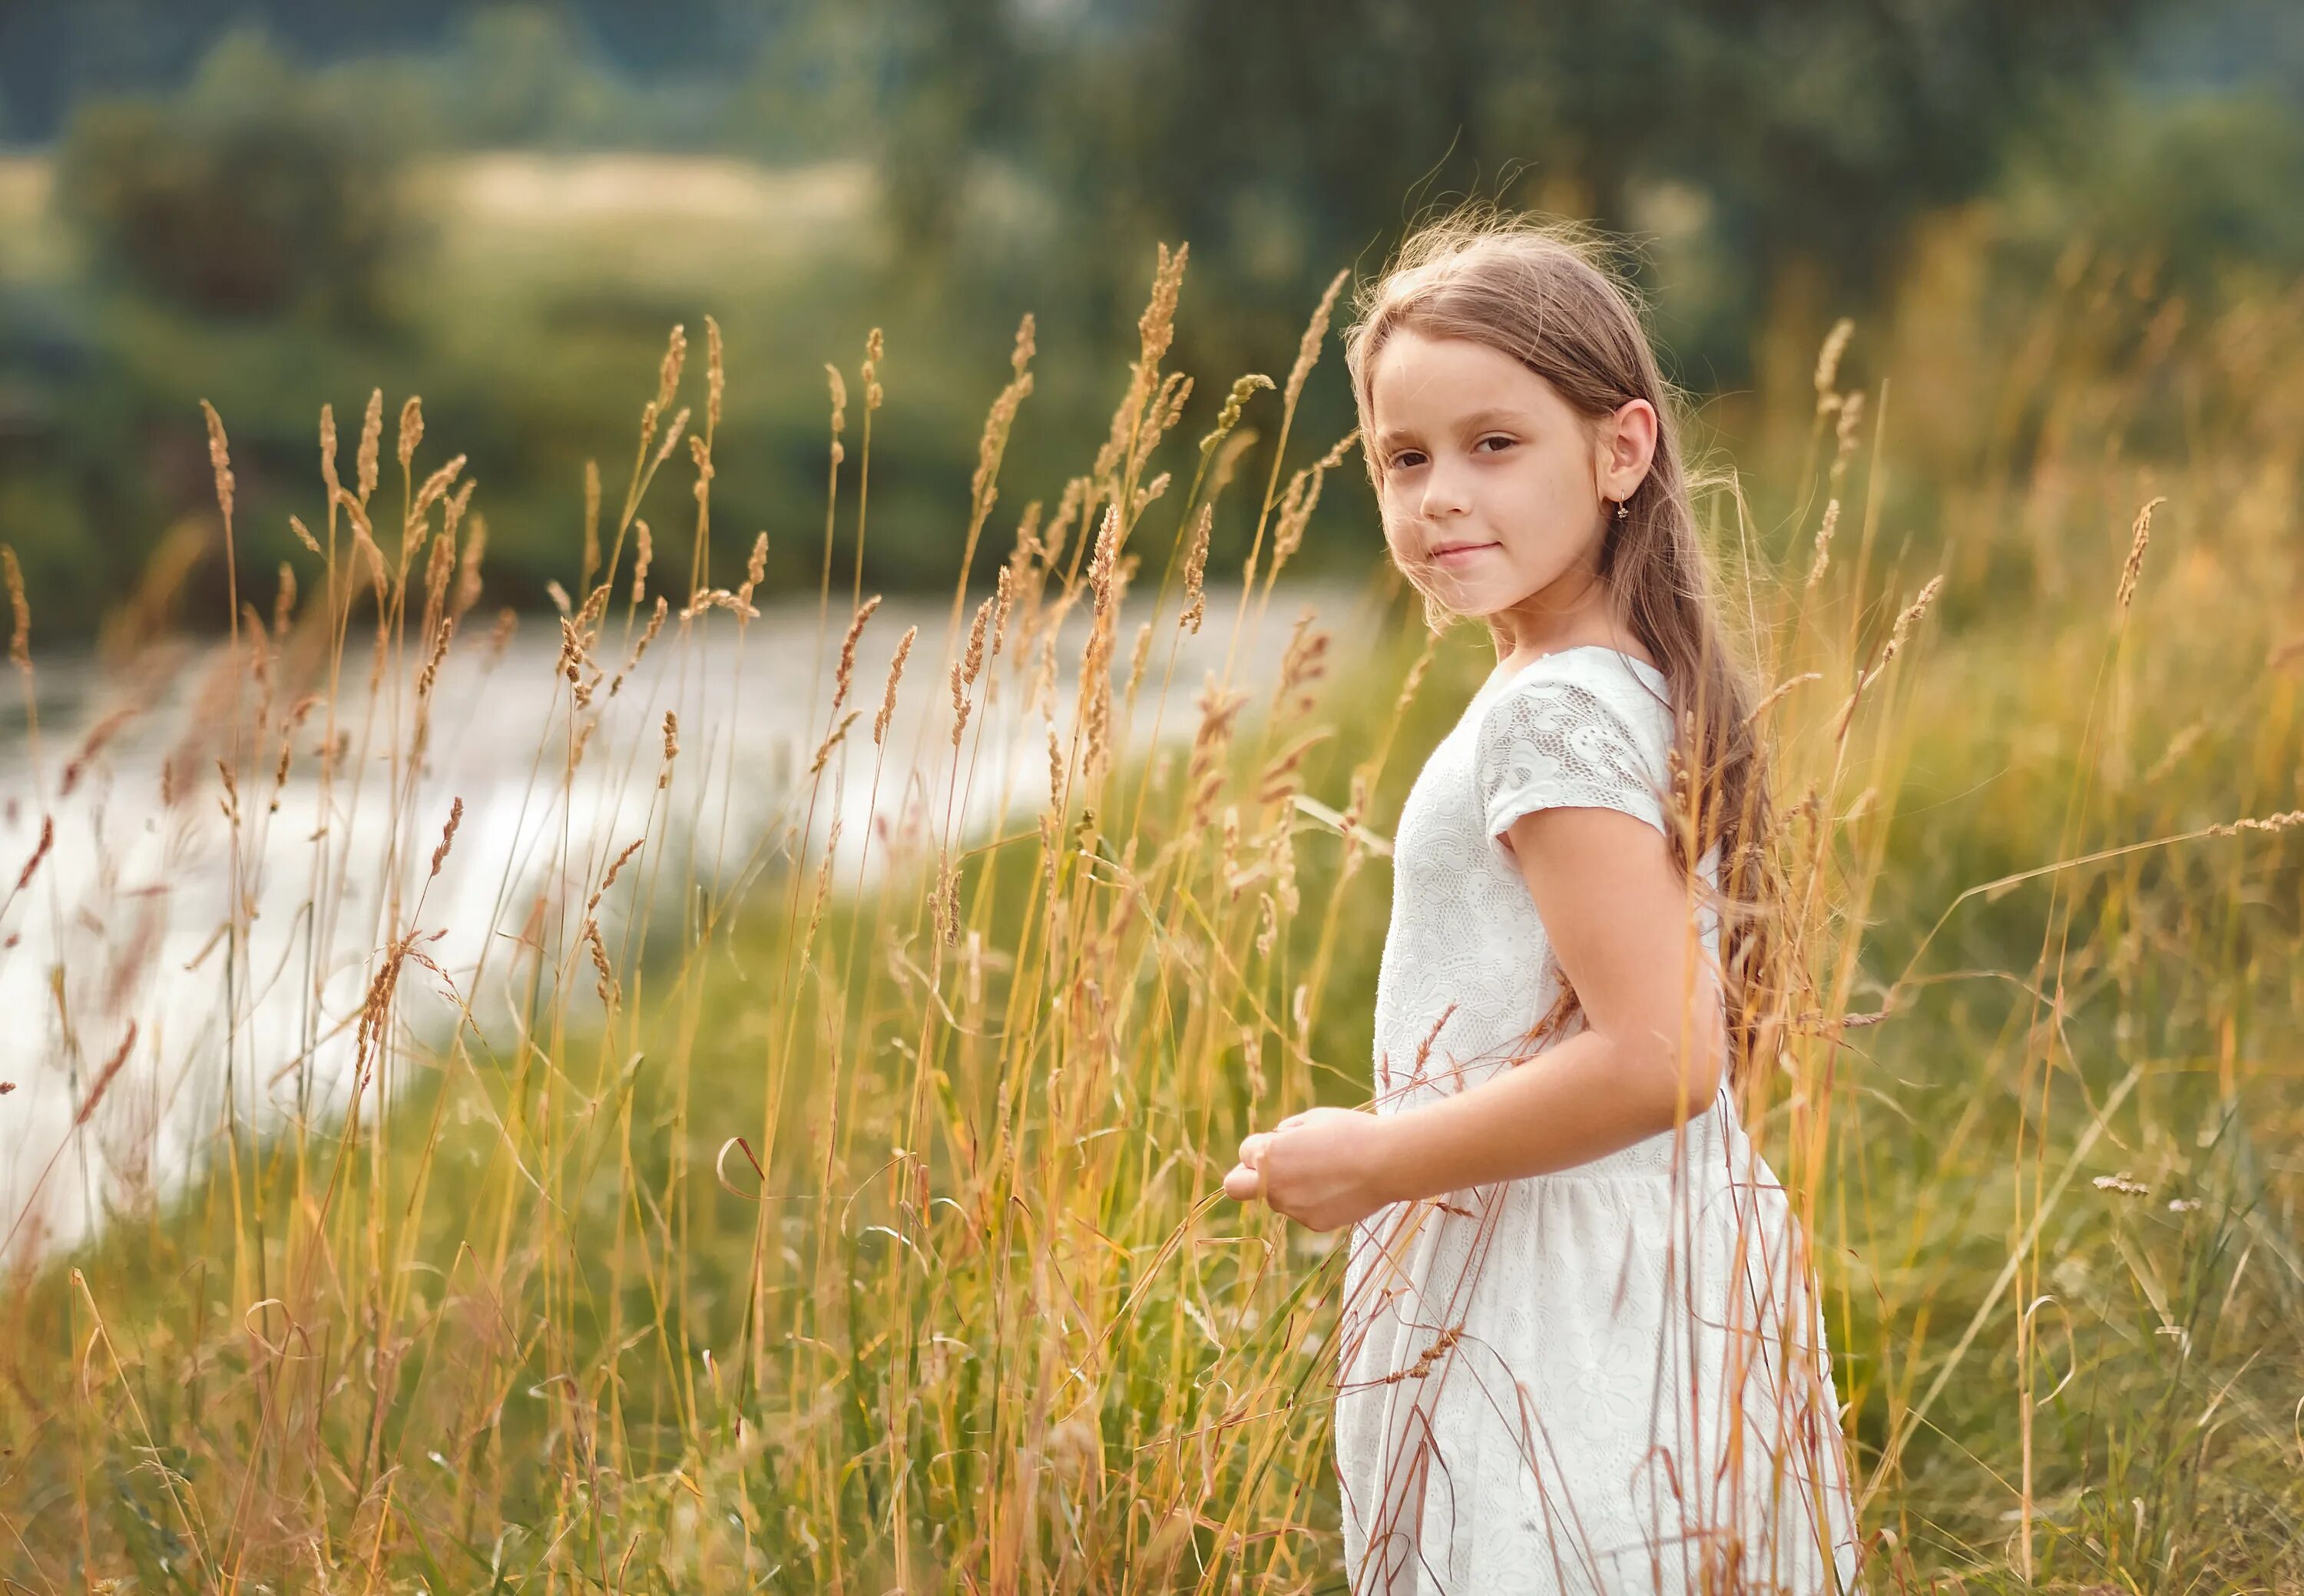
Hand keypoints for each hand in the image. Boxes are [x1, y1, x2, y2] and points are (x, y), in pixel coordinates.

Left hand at [1221, 1107, 1393, 1231]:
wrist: (1387, 1162)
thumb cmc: (1351, 1132)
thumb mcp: (1313, 1118)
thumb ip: (1285, 1132)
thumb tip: (1275, 1141)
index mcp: (1269, 1155)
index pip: (1245, 1152)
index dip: (1262, 1146)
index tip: (1281, 1143)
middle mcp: (1274, 1185)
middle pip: (1236, 1187)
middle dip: (1244, 1178)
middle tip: (1267, 1170)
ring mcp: (1293, 1208)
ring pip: (1277, 1198)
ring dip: (1288, 1187)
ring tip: (1325, 1171)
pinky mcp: (1314, 1223)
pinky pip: (1302, 1211)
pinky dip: (1312, 1201)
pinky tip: (1338, 1186)